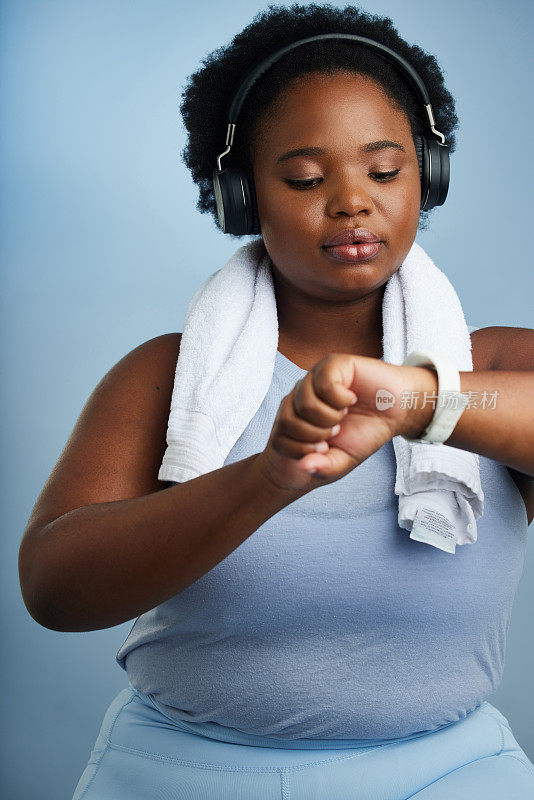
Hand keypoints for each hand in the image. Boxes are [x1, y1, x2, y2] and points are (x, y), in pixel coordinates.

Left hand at [255, 353, 435, 493]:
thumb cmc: (366, 431)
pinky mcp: (332, 364)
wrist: (397, 412)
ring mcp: (314, 378)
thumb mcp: (343, 459)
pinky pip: (323, 384)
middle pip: (288, 420)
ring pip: (305, 403)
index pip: (279, 438)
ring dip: (329, 417)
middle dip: (316, 434)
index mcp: (298, 417)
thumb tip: (304, 467)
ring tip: (343, 414)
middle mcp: (301, 395)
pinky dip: (340, 398)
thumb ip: (323, 467)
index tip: (325, 447)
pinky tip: (351, 399)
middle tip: (336, 429)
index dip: (301, 450)